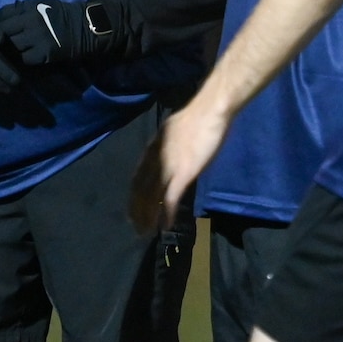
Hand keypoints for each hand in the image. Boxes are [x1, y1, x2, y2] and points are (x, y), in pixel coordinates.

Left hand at [0, 0, 104, 65]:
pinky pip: (25, 59)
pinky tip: (26, 57)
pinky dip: (23, 59)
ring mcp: (38, 37)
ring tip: (7, 53)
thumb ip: (18, 9)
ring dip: (10, 51)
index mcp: (28, 7)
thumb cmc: (59, 14)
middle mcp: (32, 21)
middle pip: (2, 33)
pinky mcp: (45, 53)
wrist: (84, 27)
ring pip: (12, 47)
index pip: (0, 16)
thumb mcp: (38, 4)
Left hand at [128, 95, 228, 232]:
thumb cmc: (198, 118)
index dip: (133, 196)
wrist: (210, 110)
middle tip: (137, 227)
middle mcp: (156, 159)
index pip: (137, 177)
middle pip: (140, 190)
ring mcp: (169, 166)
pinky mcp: (184, 173)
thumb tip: (171, 156)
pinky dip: (166, 213)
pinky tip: (166, 225)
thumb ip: (169, 147)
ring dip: (148, 216)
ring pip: (152, 196)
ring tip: (147, 231)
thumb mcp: (174, 132)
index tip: (133, 209)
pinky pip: (170, 198)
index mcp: (153, 148)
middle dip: (137, 210)